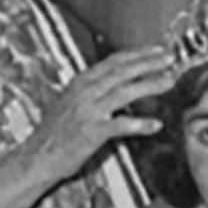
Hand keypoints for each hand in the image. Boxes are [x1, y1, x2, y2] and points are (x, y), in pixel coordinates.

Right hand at [32, 48, 176, 178]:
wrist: (36, 157)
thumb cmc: (53, 135)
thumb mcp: (69, 104)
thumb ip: (90, 92)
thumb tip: (111, 84)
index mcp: (80, 83)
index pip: (113, 62)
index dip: (138, 54)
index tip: (157, 50)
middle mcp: (84, 92)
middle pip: (122, 71)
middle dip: (149, 63)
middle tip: (171, 59)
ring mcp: (87, 111)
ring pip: (124, 92)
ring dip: (149, 85)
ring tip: (169, 82)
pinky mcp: (91, 132)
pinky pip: (120, 125)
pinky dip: (139, 124)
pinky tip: (156, 125)